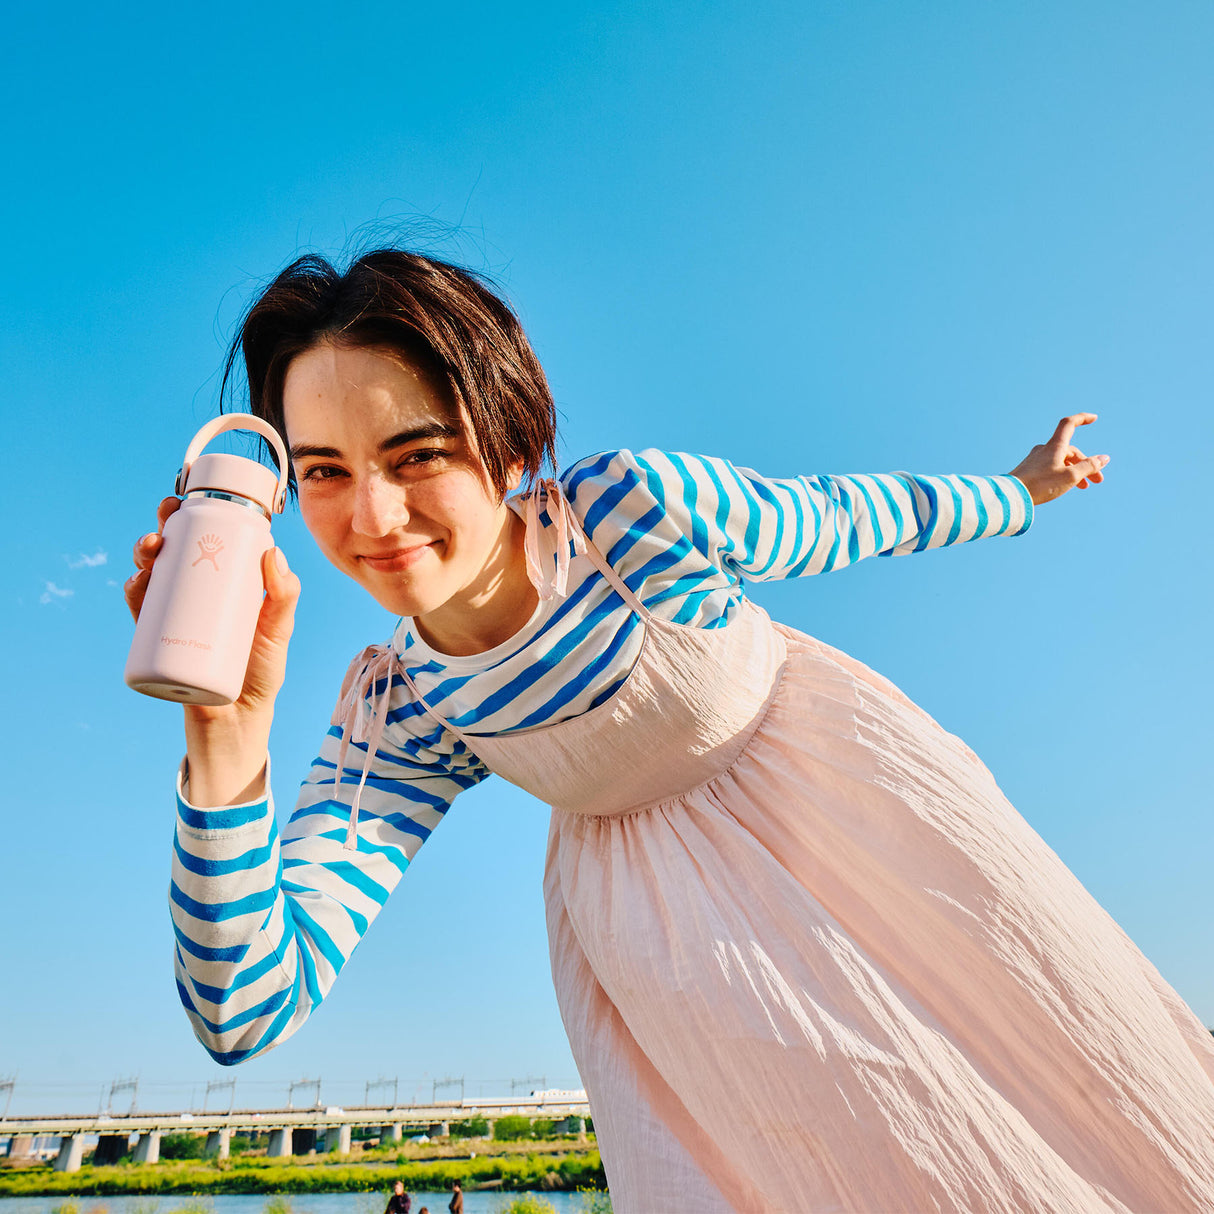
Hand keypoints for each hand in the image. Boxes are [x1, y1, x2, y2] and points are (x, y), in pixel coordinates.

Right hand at [125, 495, 301, 804]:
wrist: (237, 722)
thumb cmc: (262, 673)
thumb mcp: (278, 632)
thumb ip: (285, 597)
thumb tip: (273, 553)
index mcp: (225, 587)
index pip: (207, 543)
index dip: (193, 518)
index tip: (189, 501)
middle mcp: (197, 598)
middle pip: (174, 555)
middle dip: (162, 529)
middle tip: (166, 521)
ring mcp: (175, 619)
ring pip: (153, 577)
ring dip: (144, 557)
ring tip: (153, 553)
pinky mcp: (158, 642)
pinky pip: (140, 613)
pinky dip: (134, 594)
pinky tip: (138, 584)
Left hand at [1009, 414, 1109, 505]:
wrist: (1011, 496)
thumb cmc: (1041, 485)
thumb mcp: (1070, 477)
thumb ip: (1089, 467)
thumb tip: (1104, 458)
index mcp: (1055, 446)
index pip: (1069, 424)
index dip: (1082, 419)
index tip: (1094, 418)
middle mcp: (1044, 449)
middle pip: (1070, 451)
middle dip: (1086, 464)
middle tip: (1097, 481)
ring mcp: (1036, 459)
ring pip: (1061, 461)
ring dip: (1075, 471)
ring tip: (1084, 486)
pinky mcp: (1029, 470)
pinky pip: (1051, 468)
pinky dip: (1062, 474)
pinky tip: (1066, 486)